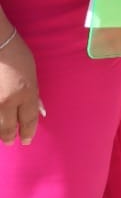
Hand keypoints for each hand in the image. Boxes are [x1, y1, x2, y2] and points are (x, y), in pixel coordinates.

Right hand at [0, 25, 42, 145]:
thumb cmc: (17, 55)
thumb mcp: (32, 74)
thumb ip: (34, 95)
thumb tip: (40, 112)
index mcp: (26, 93)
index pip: (29, 121)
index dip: (28, 133)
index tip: (26, 140)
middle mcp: (8, 101)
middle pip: (8, 128)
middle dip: (9, 137)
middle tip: (10, 142)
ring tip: (1, 135)